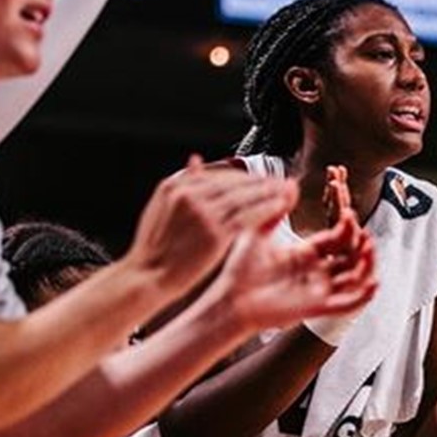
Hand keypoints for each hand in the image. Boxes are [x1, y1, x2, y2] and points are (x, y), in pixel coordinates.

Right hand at [126, 156, 297, 296]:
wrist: (148, 276)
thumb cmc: (154, 249)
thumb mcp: (160, 206)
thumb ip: (183, 183)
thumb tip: (196, 160)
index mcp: (175, 184)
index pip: (218, 173)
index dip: (243, 176)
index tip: (258, 179)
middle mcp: (189, 193)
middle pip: (234, 181)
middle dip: (261, 181)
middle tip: (281, 181)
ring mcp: (203, 212)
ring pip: (245, 196)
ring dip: (270, 191)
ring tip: (287, 190)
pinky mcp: (215, 232)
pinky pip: (249, 215)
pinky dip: (268, 208)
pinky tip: (281, 206)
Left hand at [216, 191, 376, 333]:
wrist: (231, 300)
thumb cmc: (241, 271)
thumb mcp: (258, 233)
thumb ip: (273, 211)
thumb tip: (286, 186)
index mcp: (305, 254)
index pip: (336, 238)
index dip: (346, 226)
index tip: (347, 211)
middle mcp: (315, 271)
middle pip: (350, 256)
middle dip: (360, 243)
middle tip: (364, 230)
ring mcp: (318, 290)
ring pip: (354, 278)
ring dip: (367, 264)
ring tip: (369, 248)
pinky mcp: (316, 306)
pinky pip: (346, 303)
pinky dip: (362, 296)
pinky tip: (373, 283)